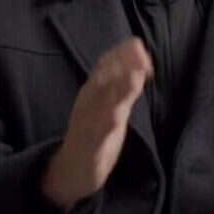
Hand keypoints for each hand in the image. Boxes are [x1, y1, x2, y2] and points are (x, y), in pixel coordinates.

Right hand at [40, 37, 152, 210]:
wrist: (73, 166)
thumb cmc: (95, 127)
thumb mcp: (110, 101)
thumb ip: (124, 80)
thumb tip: (140, 54)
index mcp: (93, 90)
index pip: (106, 64)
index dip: (123, 54)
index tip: (140, 47)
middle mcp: (89, 102)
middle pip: (104, 78)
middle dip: (122, 65)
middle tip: (140, 54)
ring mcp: (88, 123)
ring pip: (101, 103)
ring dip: (117, 89)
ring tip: (134, 78)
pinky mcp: (91, 145)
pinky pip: (97, 134)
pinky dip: (105, 125)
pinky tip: (115, 118)